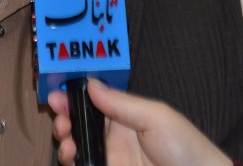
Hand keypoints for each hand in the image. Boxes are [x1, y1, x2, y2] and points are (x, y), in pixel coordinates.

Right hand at [49, 79, 232, 165]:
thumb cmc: (185, 148)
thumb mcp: (157, 117)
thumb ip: (122, 103)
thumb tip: (91, 84)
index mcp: (126, 116)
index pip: (93, 102)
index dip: (73, 97)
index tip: (56, 94)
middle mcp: (114, 136)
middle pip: (79, 123)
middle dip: (64, 118)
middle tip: (60, 118)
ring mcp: (110, 158)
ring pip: (76, 146)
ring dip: (65, 139)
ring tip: (66, 139)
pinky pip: (82, 165)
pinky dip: (71, 159)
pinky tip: (71, 155)